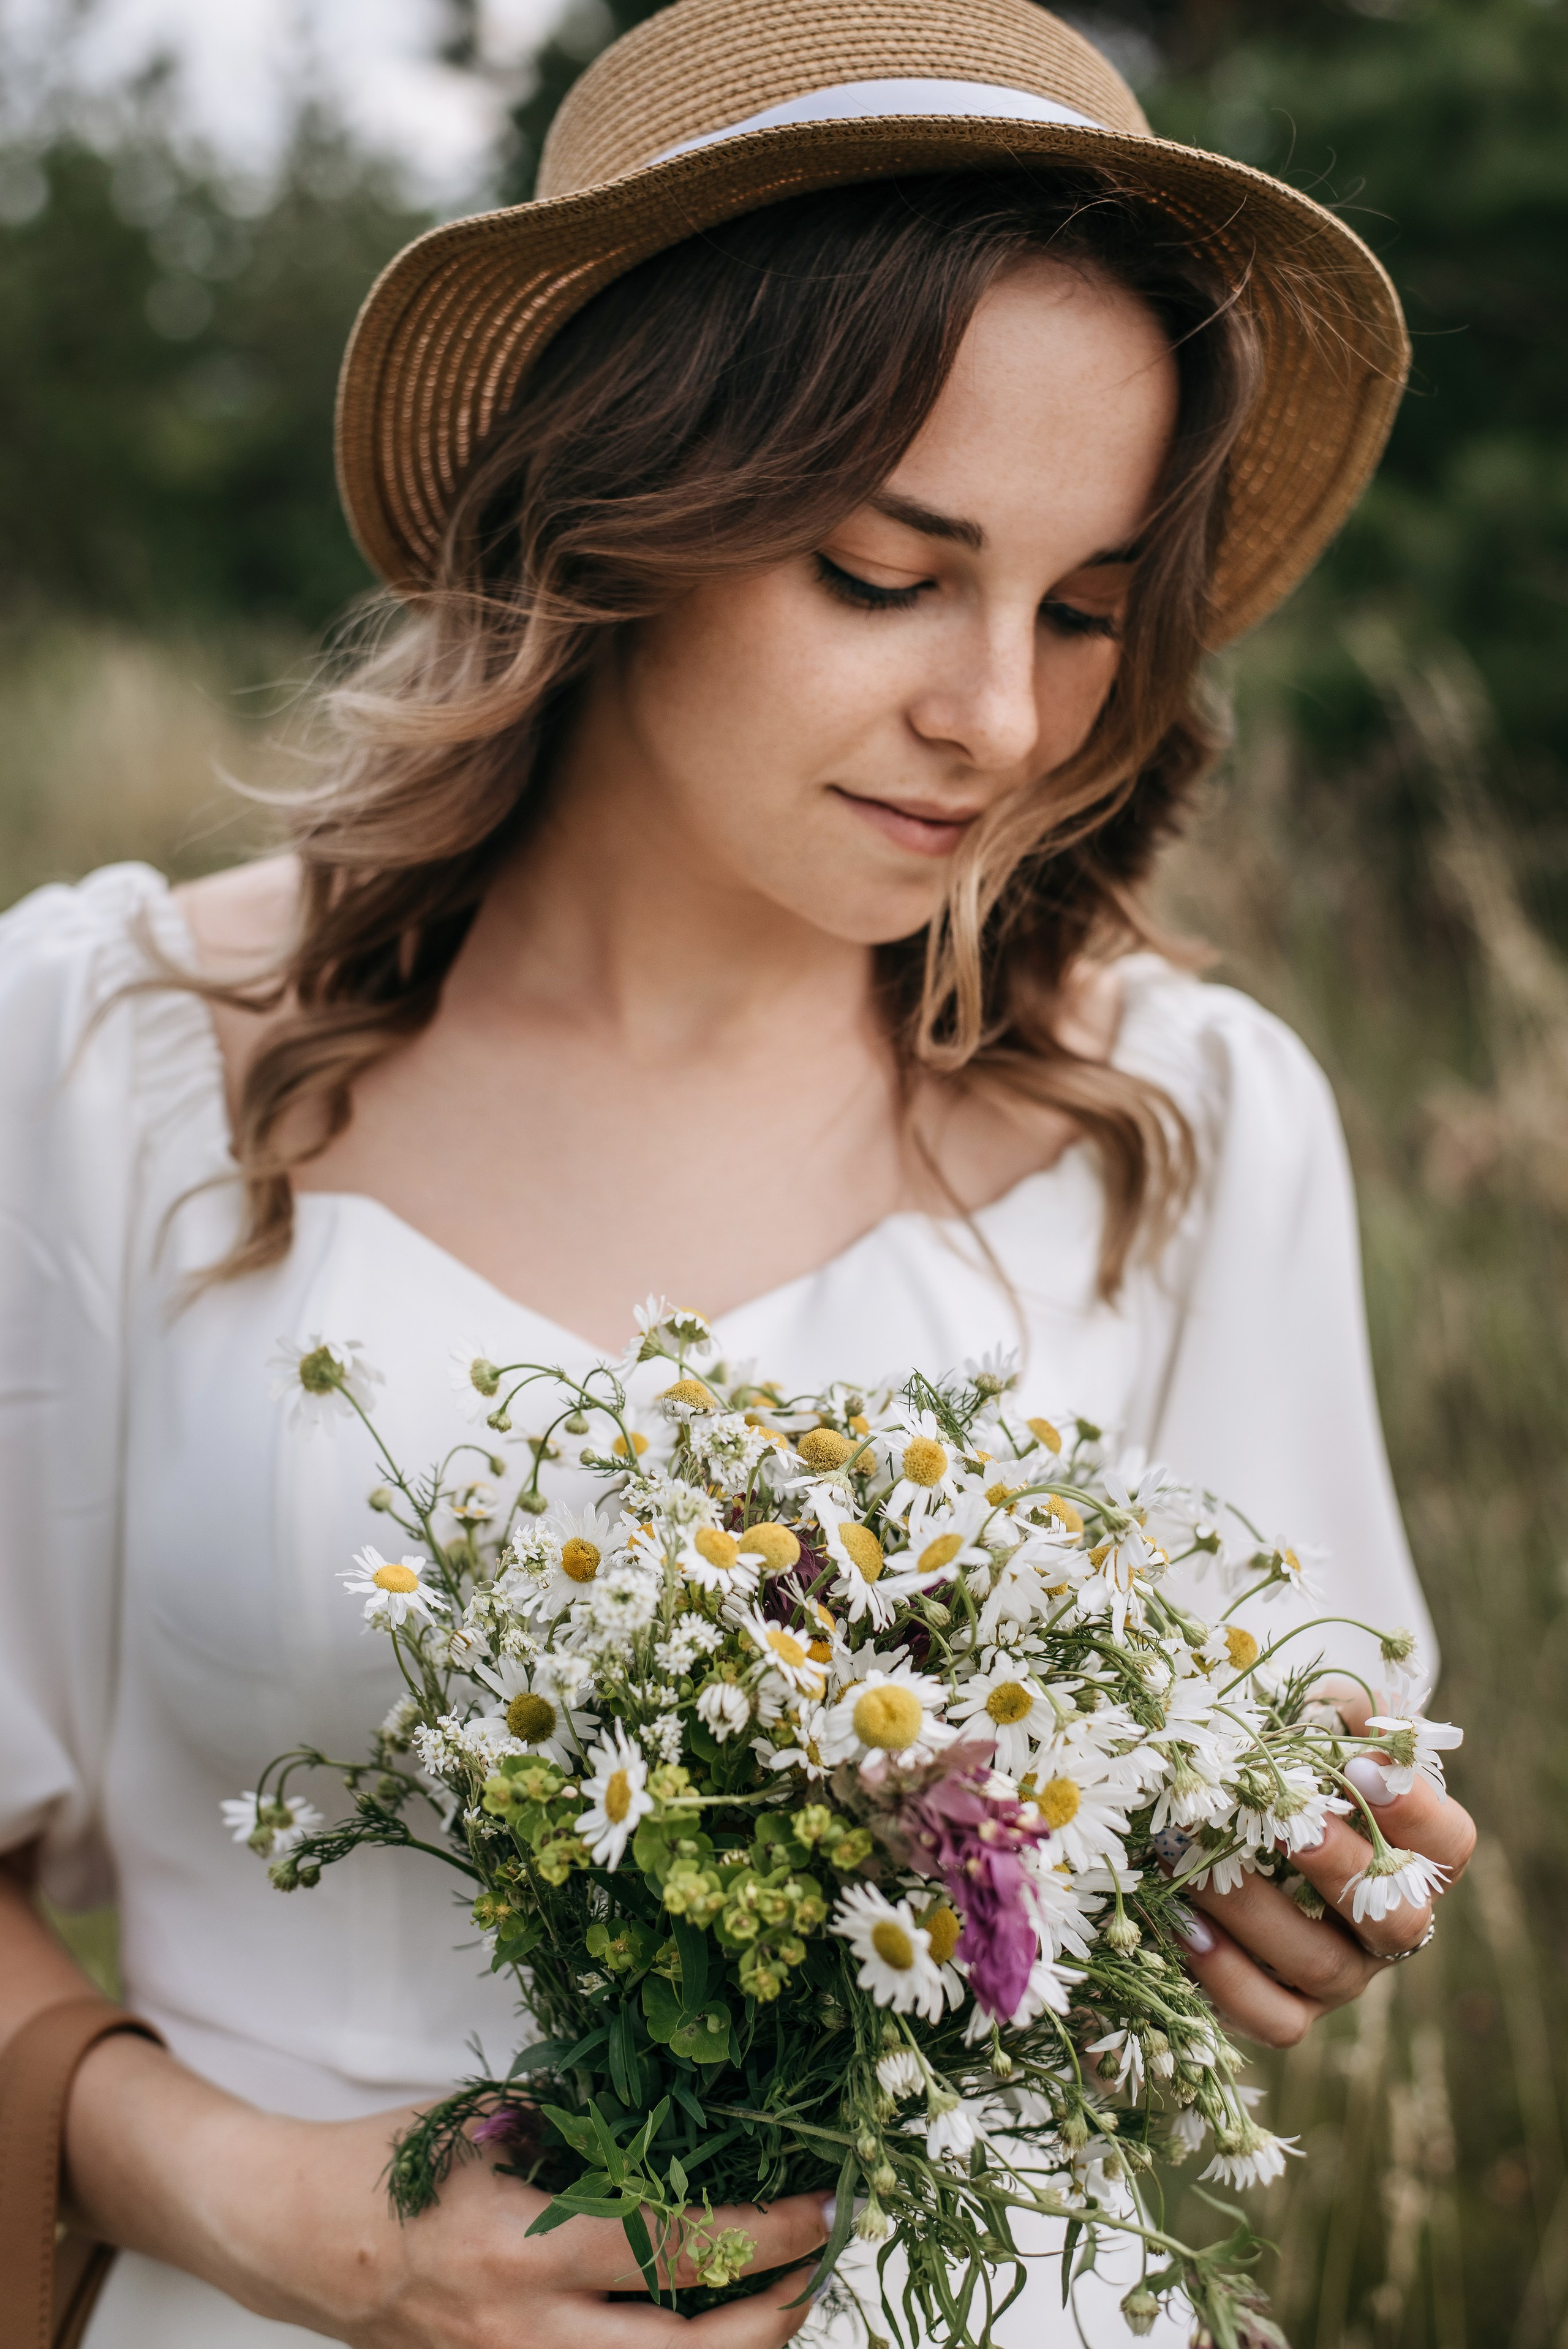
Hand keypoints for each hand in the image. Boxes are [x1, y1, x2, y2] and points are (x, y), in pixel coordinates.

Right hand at [65, 2034, 828, 2348]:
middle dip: (770, 2319)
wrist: (297, 2239)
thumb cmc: (392, 2167)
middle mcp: (527, 2330)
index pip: (676, 2249)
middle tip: (819, 2270)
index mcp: (526, 2247)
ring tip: (778, 2307)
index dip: (763, 2234)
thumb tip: (678, 2104)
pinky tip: (701, 2333)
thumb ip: (580, 2124)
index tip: (821, 2207)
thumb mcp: (487, 2121)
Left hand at [1172, 1688, 1475, 2047]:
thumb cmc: (1281, 1771)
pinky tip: (1182, 1923)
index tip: (1361, 1765)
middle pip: (1397, 1919)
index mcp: (1413, 1858)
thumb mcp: (1307, 1732)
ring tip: (1200, 1863)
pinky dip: (1225, 1976)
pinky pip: (1272, 2017)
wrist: (1227, 1831)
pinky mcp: (1288, 2012)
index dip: (1415, 1809)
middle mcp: (1387, 1926)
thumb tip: (1323, 1702)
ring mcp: (1342, 1976)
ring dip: (1258, 1912)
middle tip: (1292, 1825)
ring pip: (1322, 1965)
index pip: (1450, 1843)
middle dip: (1342, 1868)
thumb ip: (1327, 1714)